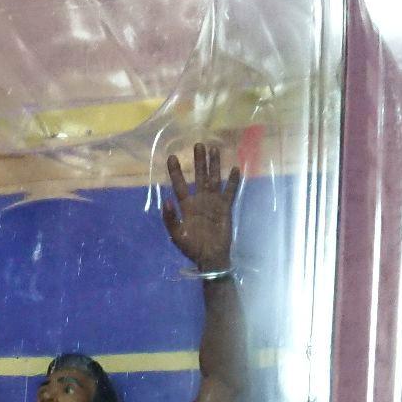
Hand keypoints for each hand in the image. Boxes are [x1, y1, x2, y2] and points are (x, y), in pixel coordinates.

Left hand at [162, 144, 240, 271]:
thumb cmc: (192, 247)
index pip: (179, 185)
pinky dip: (233, 181)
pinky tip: (235, 169)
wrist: (210, 257)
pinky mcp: (225, 208)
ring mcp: (213, 202)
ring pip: (214, 179)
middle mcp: (199, 200)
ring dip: (214, 165)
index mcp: (186, 206)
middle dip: (198, 162)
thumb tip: (166, 200)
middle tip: (198, 144)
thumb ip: (171, 219)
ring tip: (214, 149)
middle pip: (199, 176)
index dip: (175, 172)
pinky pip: (229, 192)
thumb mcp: (177, 235)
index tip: (172, 157)